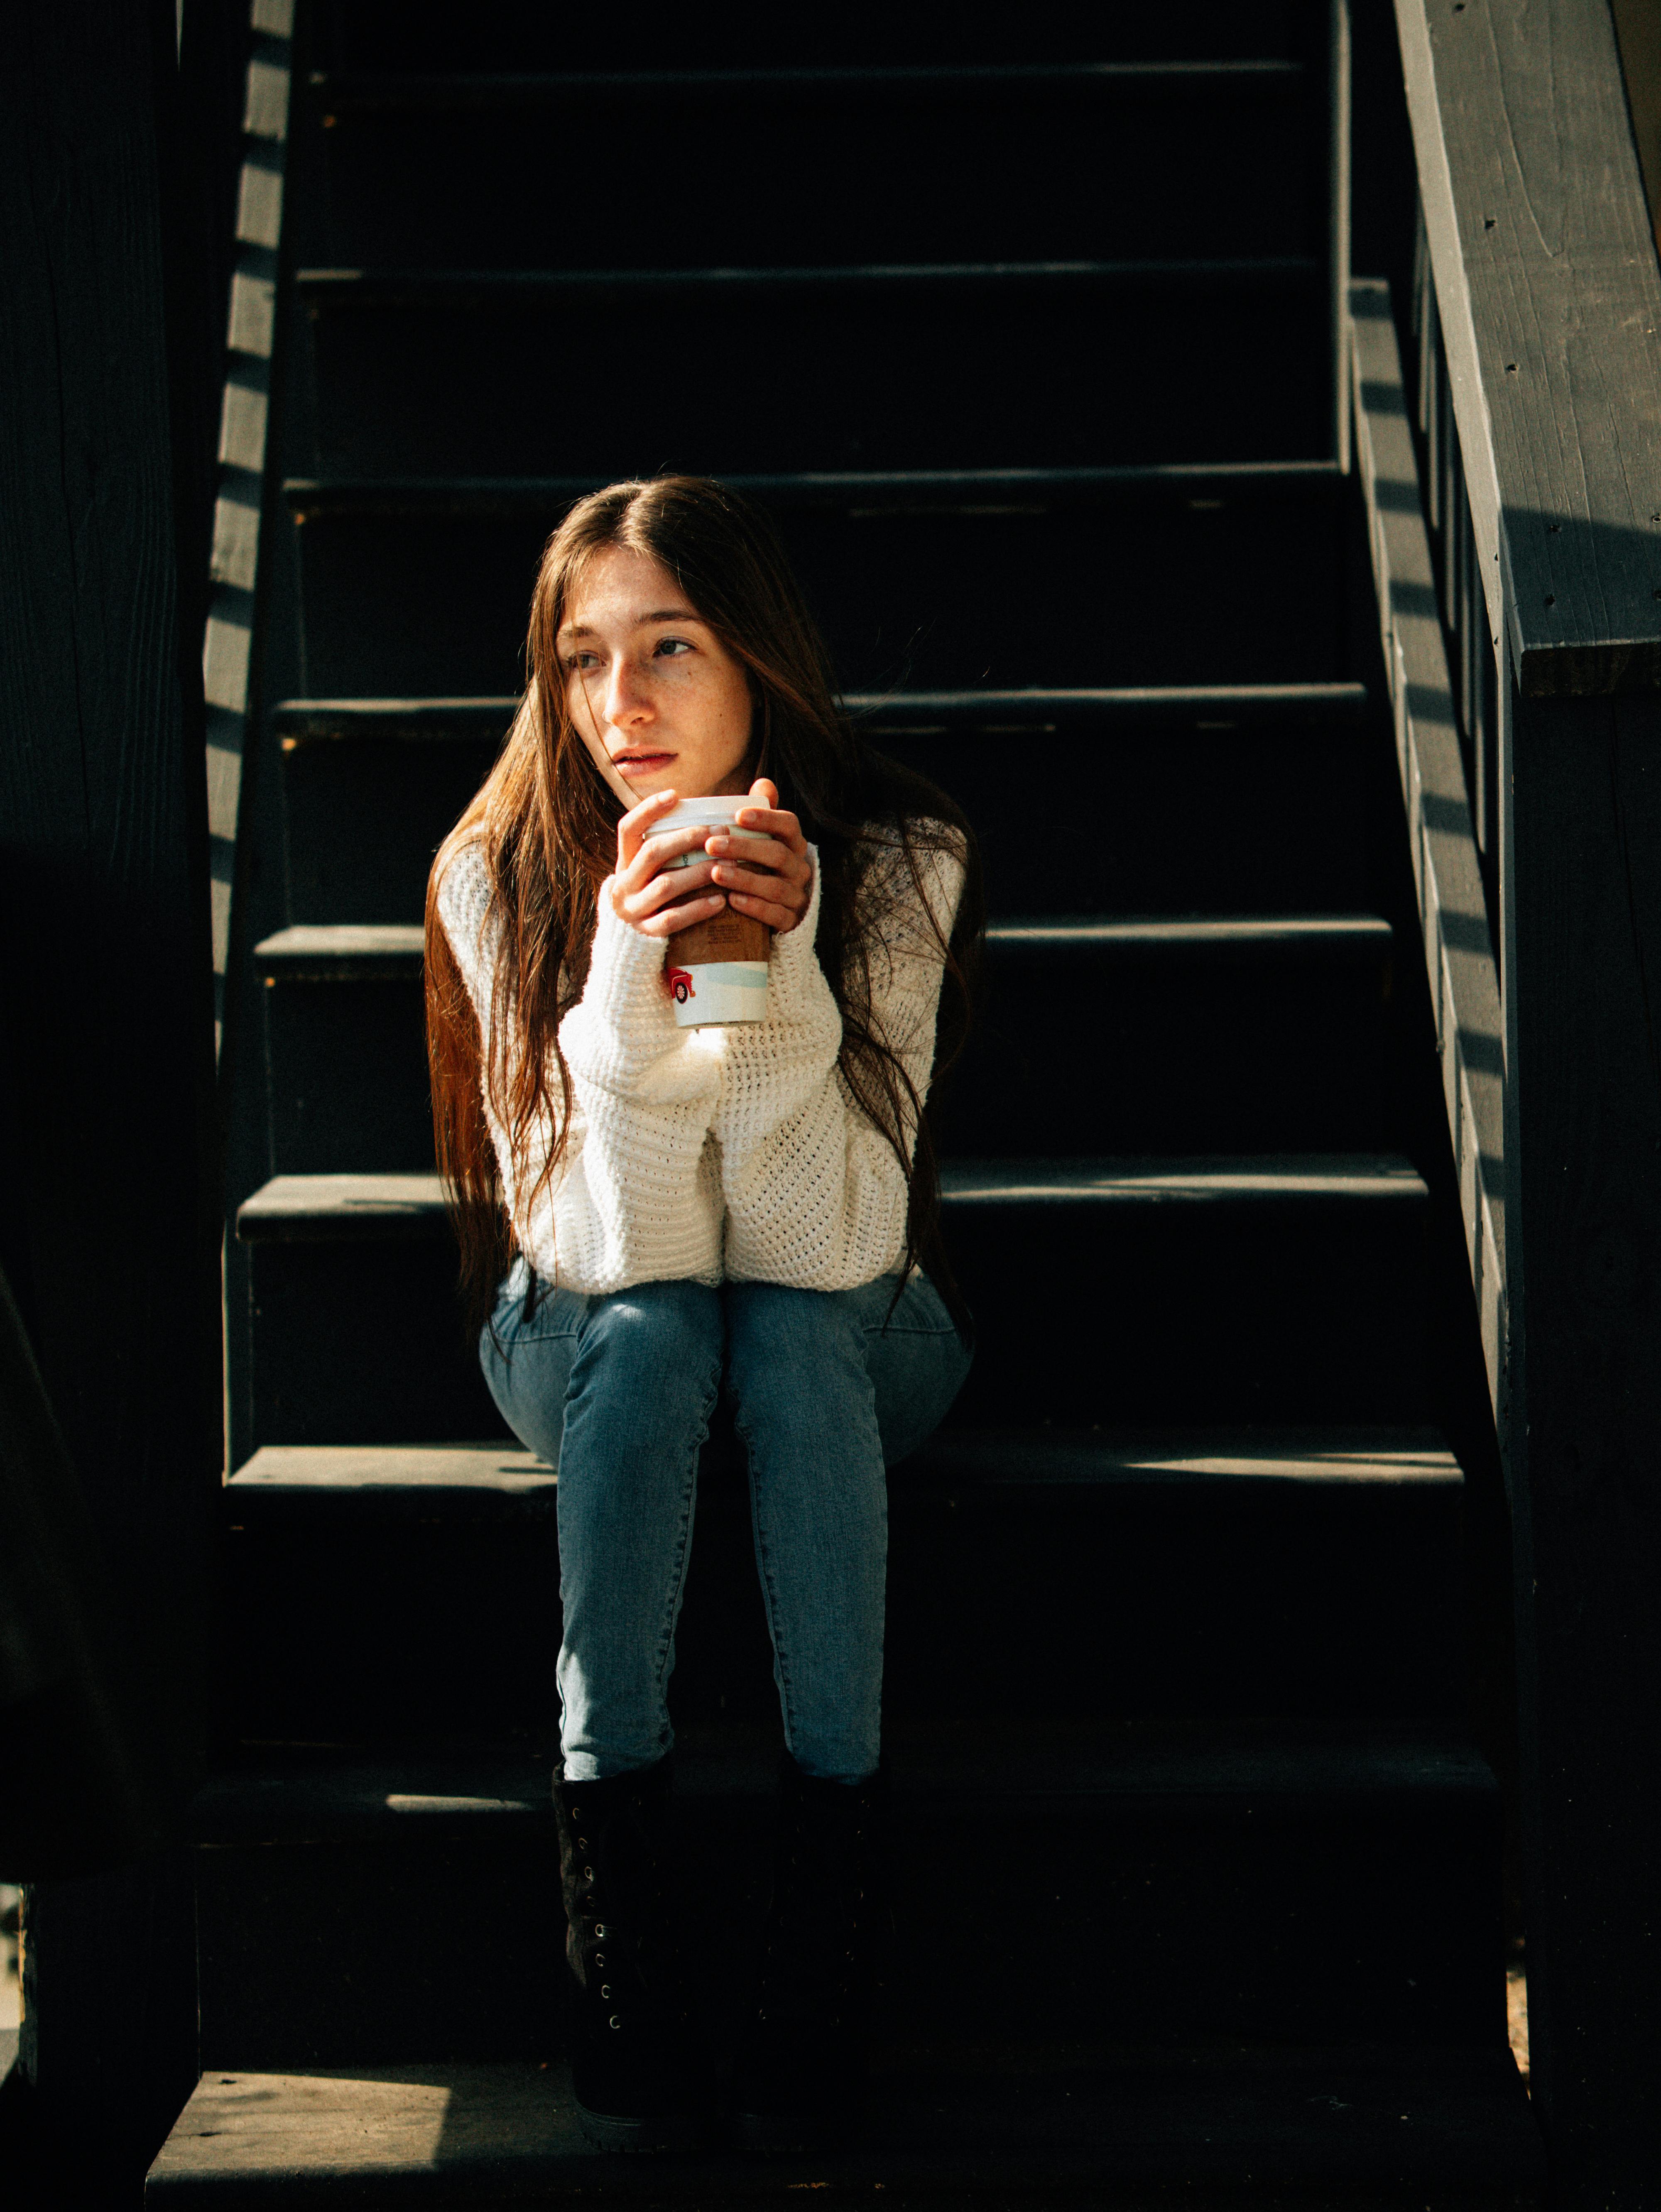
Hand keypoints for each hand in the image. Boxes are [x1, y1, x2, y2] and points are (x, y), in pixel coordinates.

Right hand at [606, 789, 727, 939]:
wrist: (632, 943)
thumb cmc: (655, 894)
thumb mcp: (653, 870)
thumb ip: (670, 846)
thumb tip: (701, 810)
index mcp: (624, 862)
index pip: (628, 828)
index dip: (648, 810)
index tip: (675, 795)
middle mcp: (623, 884)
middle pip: (653, 852)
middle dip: (688, 839)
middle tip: (721, 832)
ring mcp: (633, 910)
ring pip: (665, 885)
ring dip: (698, 872)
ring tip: (728, 863)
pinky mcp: (646, 933)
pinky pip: (672, 919)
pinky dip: (697, 909)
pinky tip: (720, 901)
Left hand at [707, 779, 812, 934]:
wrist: (777, 910)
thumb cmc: (761, 865)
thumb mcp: (762, 839)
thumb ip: (762, 813)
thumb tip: (763, 783)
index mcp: (793, 844)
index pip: (789, 825)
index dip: (766, 819)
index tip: (737, 815)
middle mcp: (799, 868)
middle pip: (777, 855)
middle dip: (744, 848)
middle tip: (712, 845)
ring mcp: (796, 896)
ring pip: (775, 887)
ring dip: (744, 878)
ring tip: (716, 873)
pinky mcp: (790, 921)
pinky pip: (776, 915)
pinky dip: (755, 907)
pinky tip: (732, 900)